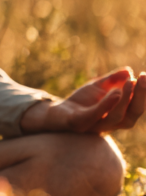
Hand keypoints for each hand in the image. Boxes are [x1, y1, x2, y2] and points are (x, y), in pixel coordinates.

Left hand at [20, 67, 145, 134]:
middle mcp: (111, 124)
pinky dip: (105, 105)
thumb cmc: (81, 102)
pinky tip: (115, 93)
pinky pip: (94, 116)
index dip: (143, 94)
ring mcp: (95, 125)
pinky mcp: (79, 123)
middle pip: (132, 114)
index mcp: (118, 115)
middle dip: (140, 96)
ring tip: (130, 83)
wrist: (57, 113)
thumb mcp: (98, 87)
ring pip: (116, 117)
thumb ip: (113, 80)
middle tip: (143, 78)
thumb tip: (129, 70)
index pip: (136, 107)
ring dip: (125, 100)